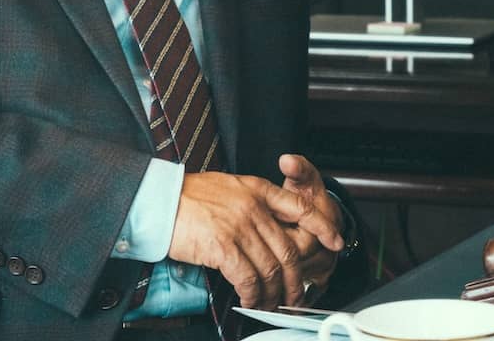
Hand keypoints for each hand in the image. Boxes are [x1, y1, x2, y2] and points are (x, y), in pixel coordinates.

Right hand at [168, 171, 343, 308]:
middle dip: (296, 280)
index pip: (300, 207)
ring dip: (273, 294)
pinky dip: (253, 295)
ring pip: (271, 269)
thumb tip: (267, 226)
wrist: (159, 199)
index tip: (334, 241)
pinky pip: (248, 278)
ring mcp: (240, 226)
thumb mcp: (229, 187)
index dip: (321, 226)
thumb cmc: (188, 196)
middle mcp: (254, 207)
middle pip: (288, 249)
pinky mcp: (224, 246)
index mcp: (257, 189)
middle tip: (296, 297)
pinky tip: (250, 300)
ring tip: (271, 306)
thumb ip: (252, 203)